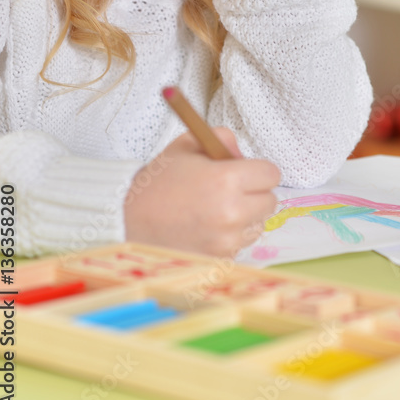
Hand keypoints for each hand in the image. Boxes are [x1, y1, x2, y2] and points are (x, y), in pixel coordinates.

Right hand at [123, 128, 280, 256]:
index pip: (271, 174)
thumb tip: (242, 153)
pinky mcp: (219, 260)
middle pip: (270, 202)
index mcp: (227, 180)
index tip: (246, 171)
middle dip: (255, 193)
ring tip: (216, 210)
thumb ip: (221, 139)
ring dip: (245, 217)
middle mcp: (232, 213)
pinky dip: (230, 237)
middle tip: (231, 190)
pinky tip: (207, 228)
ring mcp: (227, 241)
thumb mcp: (188, 145)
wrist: (128, 220)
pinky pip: (240, 245)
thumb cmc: (158, 182)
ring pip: (257, 226)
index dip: (258, 170)